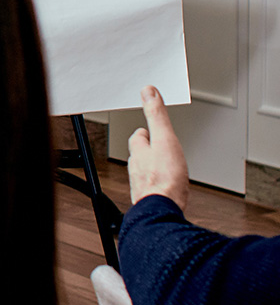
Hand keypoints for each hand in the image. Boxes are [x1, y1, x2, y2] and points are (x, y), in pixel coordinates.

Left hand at [127, 85, 189, 211]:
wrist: (163, 212)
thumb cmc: (165, 179)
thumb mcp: (165, 140)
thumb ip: (157, 116)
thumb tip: (148, 92)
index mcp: (140, 152)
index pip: (138, 137)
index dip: (145, 132)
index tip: (149, 129)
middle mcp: (137, 168)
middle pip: (140, 155)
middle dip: (148, 151)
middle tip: (158, 148)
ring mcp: (142, 185)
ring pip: (145, 173)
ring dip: (153, 169)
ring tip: (163, 167)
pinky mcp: (150, 201)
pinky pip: (153, 190)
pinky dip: (159, 187)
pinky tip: (167, 190)